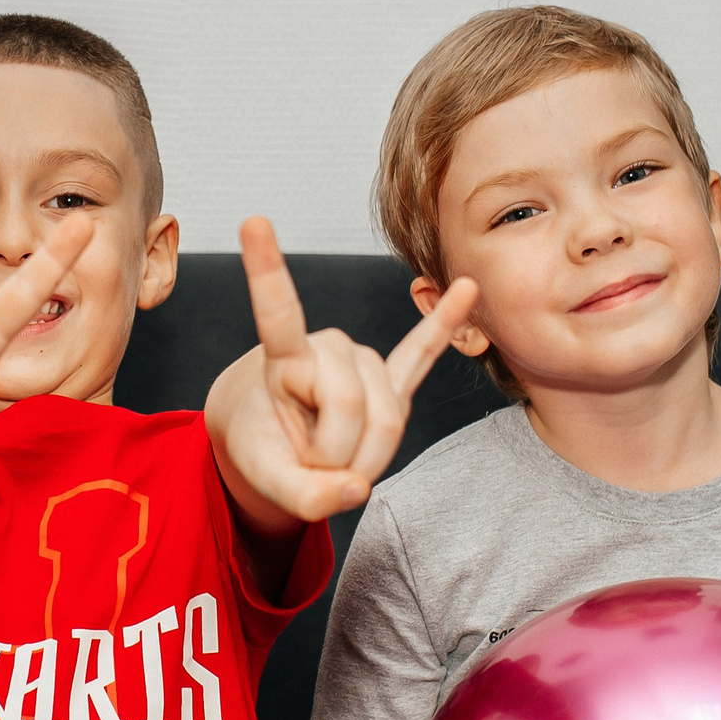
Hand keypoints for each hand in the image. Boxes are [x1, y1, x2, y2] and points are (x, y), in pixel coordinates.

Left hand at [215, 218, 478, 521]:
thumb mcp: (267, 484)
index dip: (265, 270)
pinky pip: (422, 353)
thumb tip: (355, 489)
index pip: (277, 312)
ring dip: (365, 457)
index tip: (252, 220)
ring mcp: (362, 362)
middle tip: (309, 465)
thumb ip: (302, 499)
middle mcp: (328, 347)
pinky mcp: (391, 378)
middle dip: (334, 456)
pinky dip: (443, 323)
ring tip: (333, 458)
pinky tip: (468, 289)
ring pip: (388, 418)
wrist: (272, 441)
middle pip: (353, 408)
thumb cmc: (263, 451)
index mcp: (283, 359)